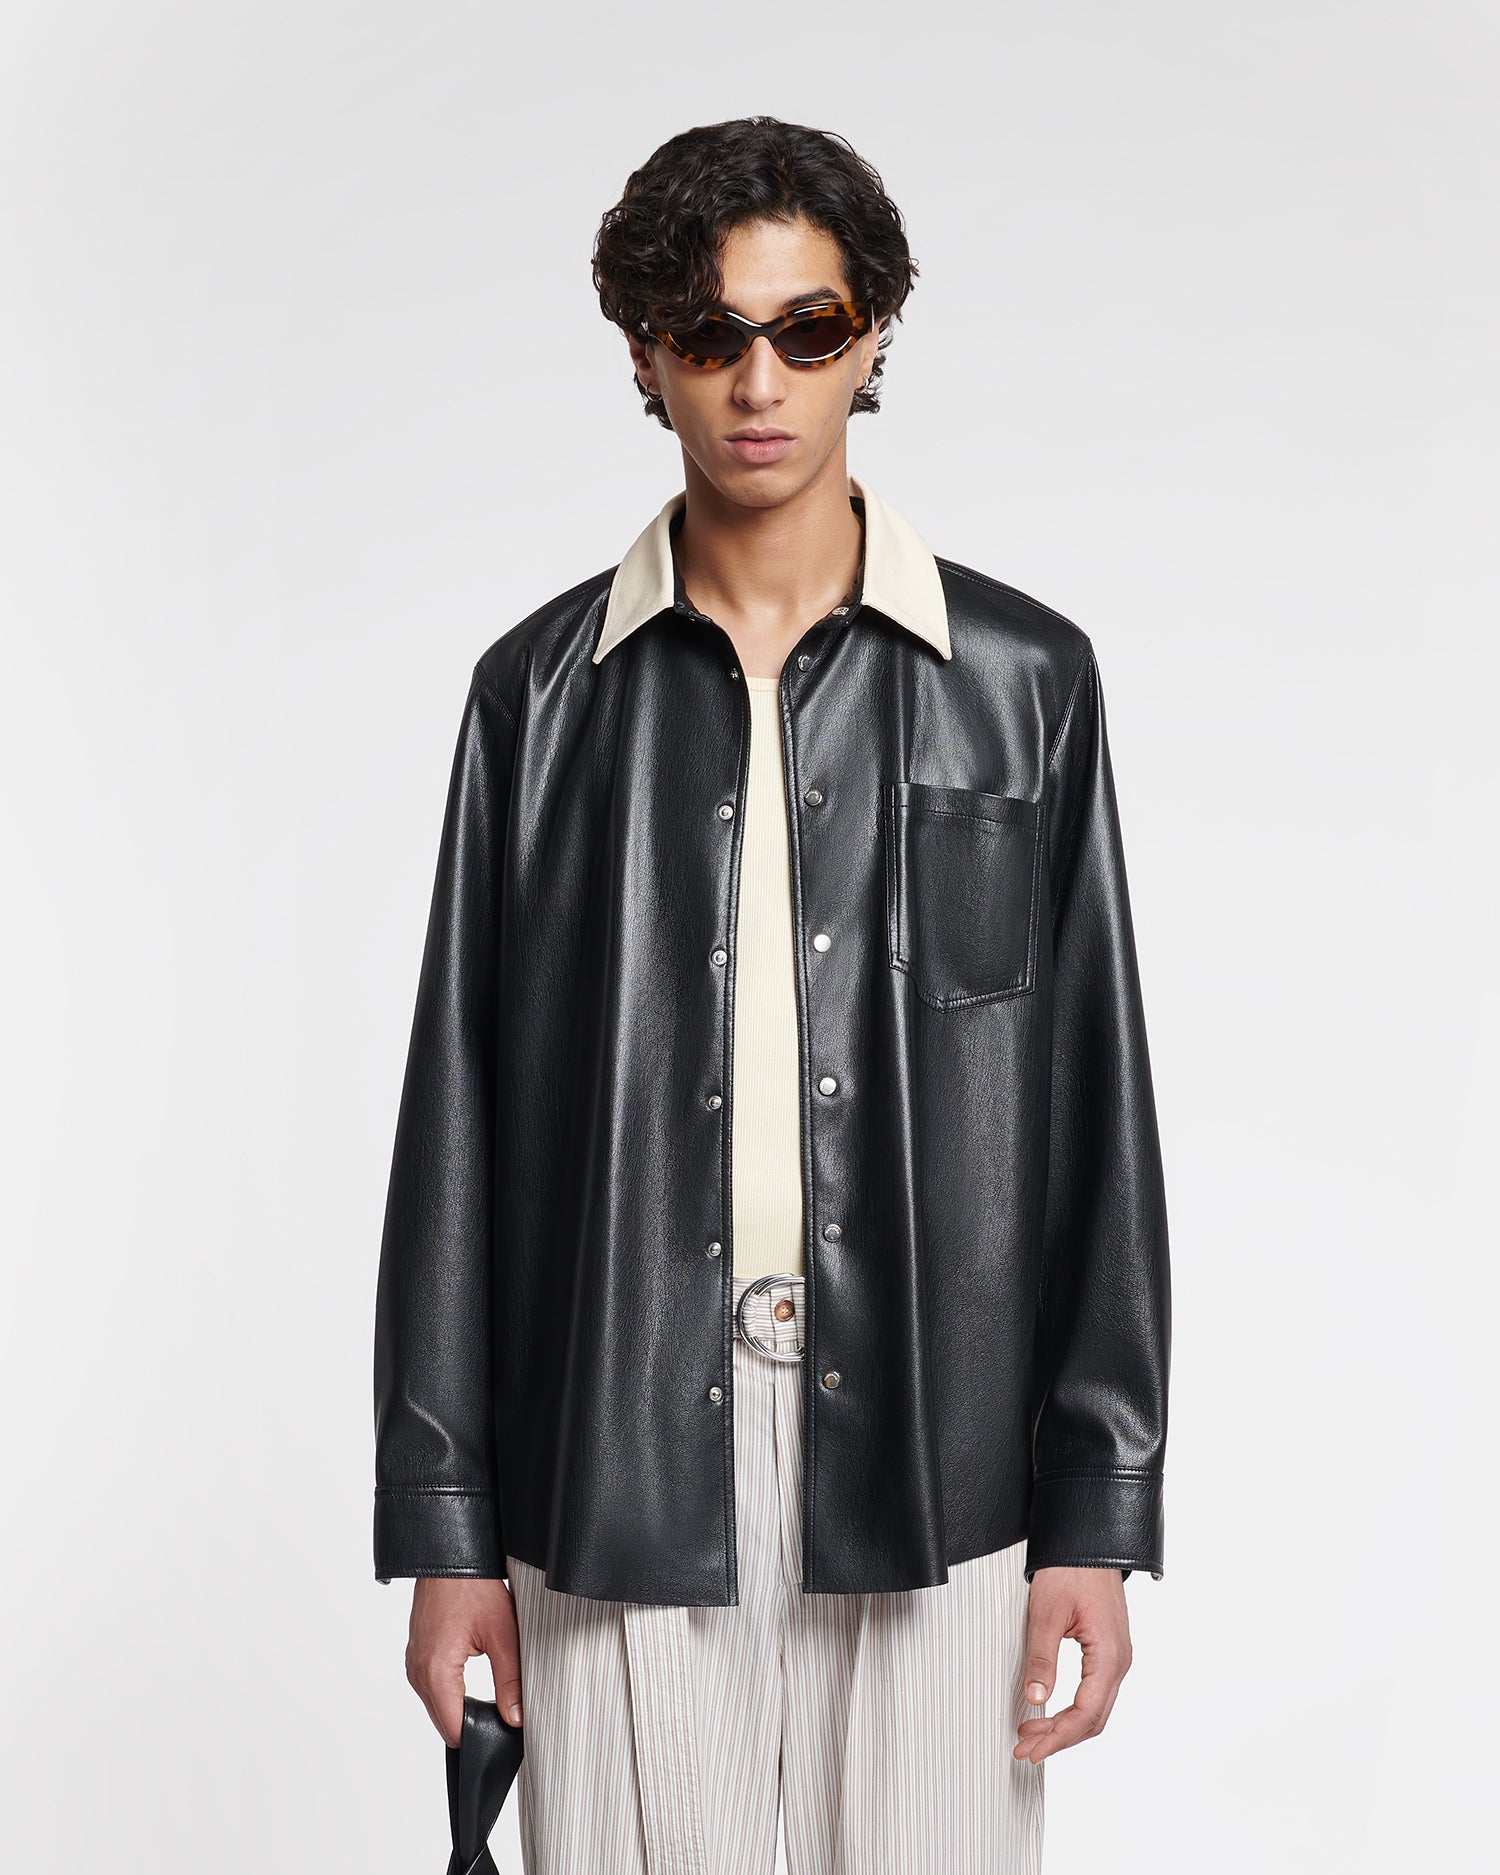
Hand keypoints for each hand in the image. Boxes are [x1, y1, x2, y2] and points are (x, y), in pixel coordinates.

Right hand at [406, 1576, 522, 1747]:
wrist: (450, 1558)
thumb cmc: (472, 1587)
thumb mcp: (502, 1634)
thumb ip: (510, 1680)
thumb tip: (516, 1717)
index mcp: (436, 1672)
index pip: (454, 1730)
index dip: (480, 1733)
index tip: (500, 1725)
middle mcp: (418, 1672)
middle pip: (444, 1723)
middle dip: (471, 1721)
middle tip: (499, 1705)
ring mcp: (414, 1664)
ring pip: (437, 1707)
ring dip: (460, 1706)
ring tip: (486, 1687)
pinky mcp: (416, 1656)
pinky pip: (431, 1689)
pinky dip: (450, 1691)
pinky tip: (470, 1676)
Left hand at [1013, 1566, 1130, 1762]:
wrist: (1088, 1541)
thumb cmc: (1071, 1569)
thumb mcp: (1047, 1613)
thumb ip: (1042, 1657)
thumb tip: (1036, 1697)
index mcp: (1109, 1656)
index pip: (1085, 1715)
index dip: (1057, 1738)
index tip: (1031, 1749)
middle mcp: (1119, 1661)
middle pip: (1093, 1719)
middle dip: (1058, 1739)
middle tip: (1025, 1748)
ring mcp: (1116, 1657)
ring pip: (1095, 1708)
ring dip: (1064, 1726)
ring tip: (1032, 1733)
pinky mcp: (1108, 1650)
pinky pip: (1095, 1692)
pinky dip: (1072, 1708)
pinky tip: (1049, 1710)